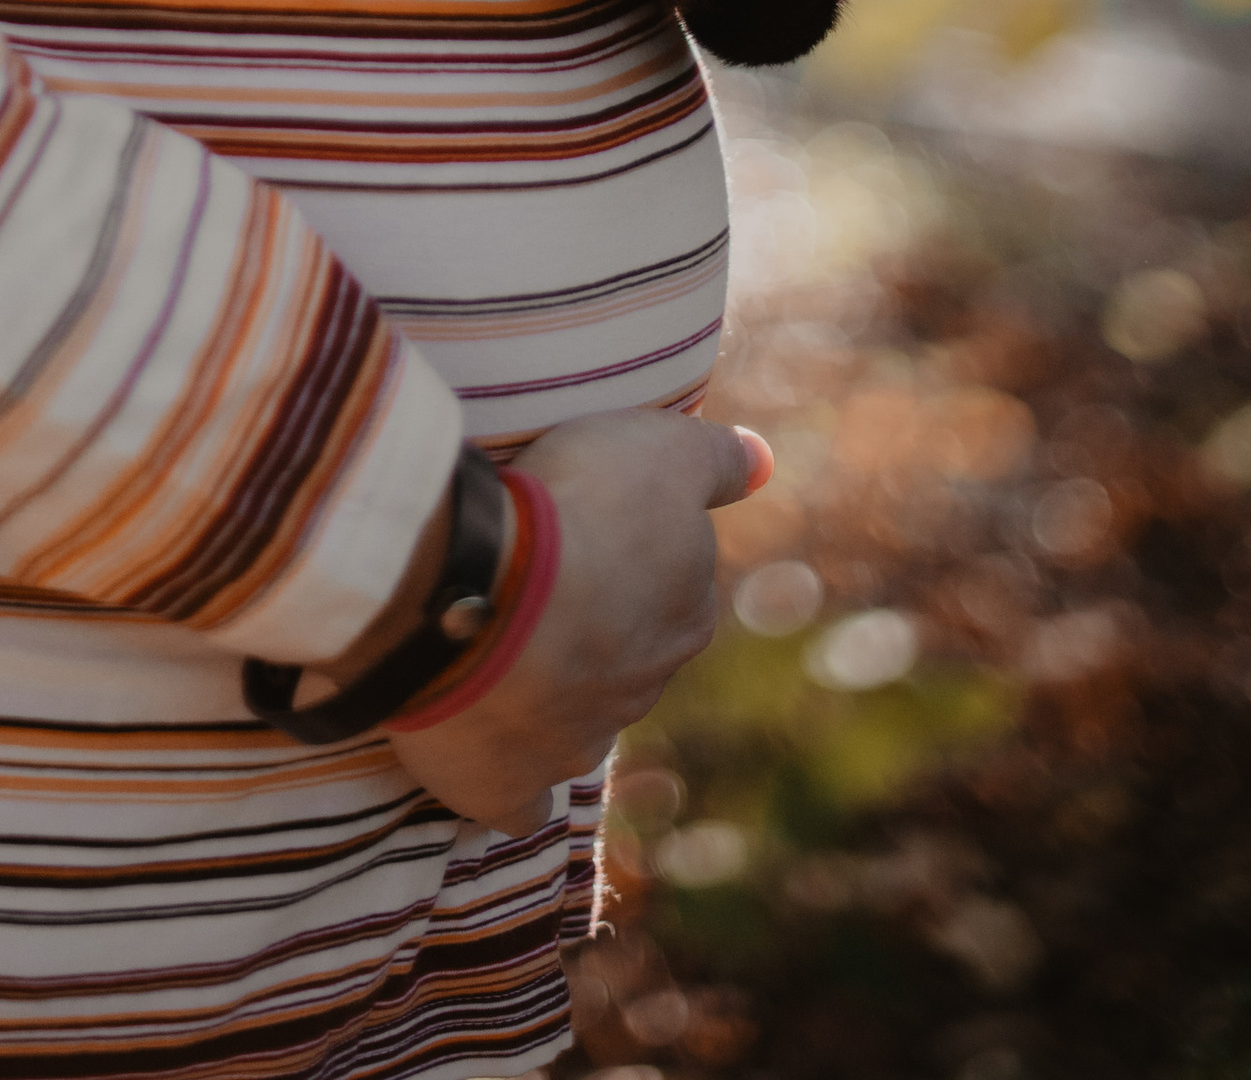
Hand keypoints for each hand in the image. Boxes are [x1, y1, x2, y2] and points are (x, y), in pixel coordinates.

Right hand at [392, 412, 771, 836]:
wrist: (486, 598)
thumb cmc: (576, 513)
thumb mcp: (659, 451)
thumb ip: (715, 461)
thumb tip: (764, 461)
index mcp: (684, 617)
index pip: (676, 587)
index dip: (635, 556)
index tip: (592, 530)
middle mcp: (640, 690)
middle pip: (627, 658)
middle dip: (596, 631)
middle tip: (541, 586)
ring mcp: (573, 744)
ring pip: (575, 724)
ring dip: (548, 696)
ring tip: (498, 653)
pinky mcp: (507, 786)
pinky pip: (517, 799)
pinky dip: (510, 788)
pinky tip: (495, 767)